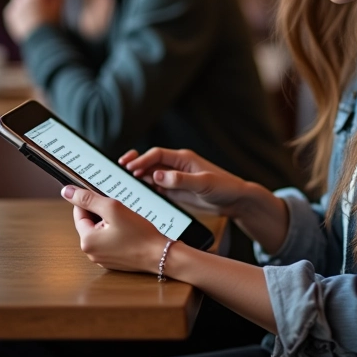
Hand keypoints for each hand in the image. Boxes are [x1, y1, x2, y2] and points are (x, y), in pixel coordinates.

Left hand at [3, 0, 62, 40]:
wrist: (41, 38)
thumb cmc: (53, 20)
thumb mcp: (59, 3)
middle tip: (36, 5)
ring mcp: (15, 4)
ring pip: (16, 0)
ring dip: (22, 4)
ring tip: (31, 14)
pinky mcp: (9, 14)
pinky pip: (12, 9)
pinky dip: (17, 13)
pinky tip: (26, 19)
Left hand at [60, 185, 166, 273]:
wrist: (159, 255)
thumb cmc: (139, 234)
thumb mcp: (113, 209)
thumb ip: (89, 199)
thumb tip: (67, 192)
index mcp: (87, 241)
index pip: (79, 212)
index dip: (90, 200)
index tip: (103, 194)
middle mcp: (91, 252)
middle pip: (90, 222)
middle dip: (102, 212)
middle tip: (119, 208)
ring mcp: (102, 258)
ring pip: (101, 231)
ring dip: (110, 222)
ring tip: (126, 219)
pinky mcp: (114, 260)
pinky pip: (109, 241)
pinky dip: (117, 232)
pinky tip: (129, 229)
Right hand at [120, 148, 248, 217]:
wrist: (236, 200)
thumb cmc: (224, 187)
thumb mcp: (203, 184)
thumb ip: (180, 180)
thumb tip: (157, 176)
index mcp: (183, 159)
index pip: (157, 155)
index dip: (142, 159)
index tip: (129, 167)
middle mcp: (177, 167)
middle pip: (151, 162)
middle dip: (135, 163)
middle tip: (119, 168)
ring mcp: (175, 179)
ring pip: (151, 175)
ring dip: (138, 178)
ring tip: (122, 183)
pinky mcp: (176, 192)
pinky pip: (157, 189)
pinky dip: (146, 190)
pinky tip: (137, 196)